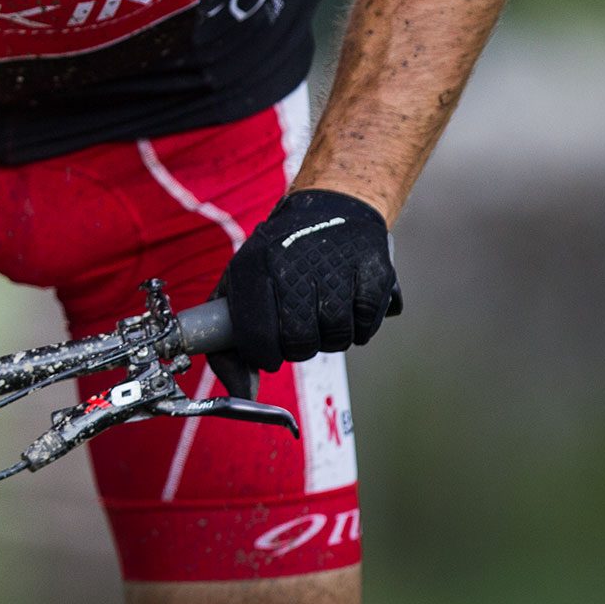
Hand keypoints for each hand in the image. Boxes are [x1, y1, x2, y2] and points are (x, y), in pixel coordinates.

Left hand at [209, 189, 400, 398]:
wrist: (330, 208)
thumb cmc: (278, 261)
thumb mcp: (240, 289)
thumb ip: (230, 346)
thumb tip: (243, 395)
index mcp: (252, 267)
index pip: (255, 338)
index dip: (263, 355)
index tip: (267, 351)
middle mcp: (292, 263)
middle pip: (299, 343)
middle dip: (298, 348)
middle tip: (298, 331)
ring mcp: (335, 264)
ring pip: (336, 337)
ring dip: (330, 338)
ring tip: (321, 314)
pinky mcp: (374, 269)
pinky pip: (366, 325)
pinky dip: (359, 326)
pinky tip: (348, 305)